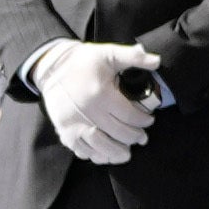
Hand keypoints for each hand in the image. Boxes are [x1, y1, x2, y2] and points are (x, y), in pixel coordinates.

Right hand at [34, 41, 156, 167]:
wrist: (51, 68)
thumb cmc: (83, 61)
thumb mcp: (108, 53)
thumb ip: (133, 57)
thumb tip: (157, 61)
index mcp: (101, 94)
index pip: (129, 115)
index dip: (142, 121)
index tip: (149, 121)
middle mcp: (88, 111)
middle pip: (118, 133)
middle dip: (134, 137)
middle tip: (142, 138)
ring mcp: (74, 124)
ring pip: (101, 147)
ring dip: (117, 152)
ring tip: (127, 152)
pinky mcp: (64, 131)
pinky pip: (82, 150)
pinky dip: (96, 156)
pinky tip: (106, 155)